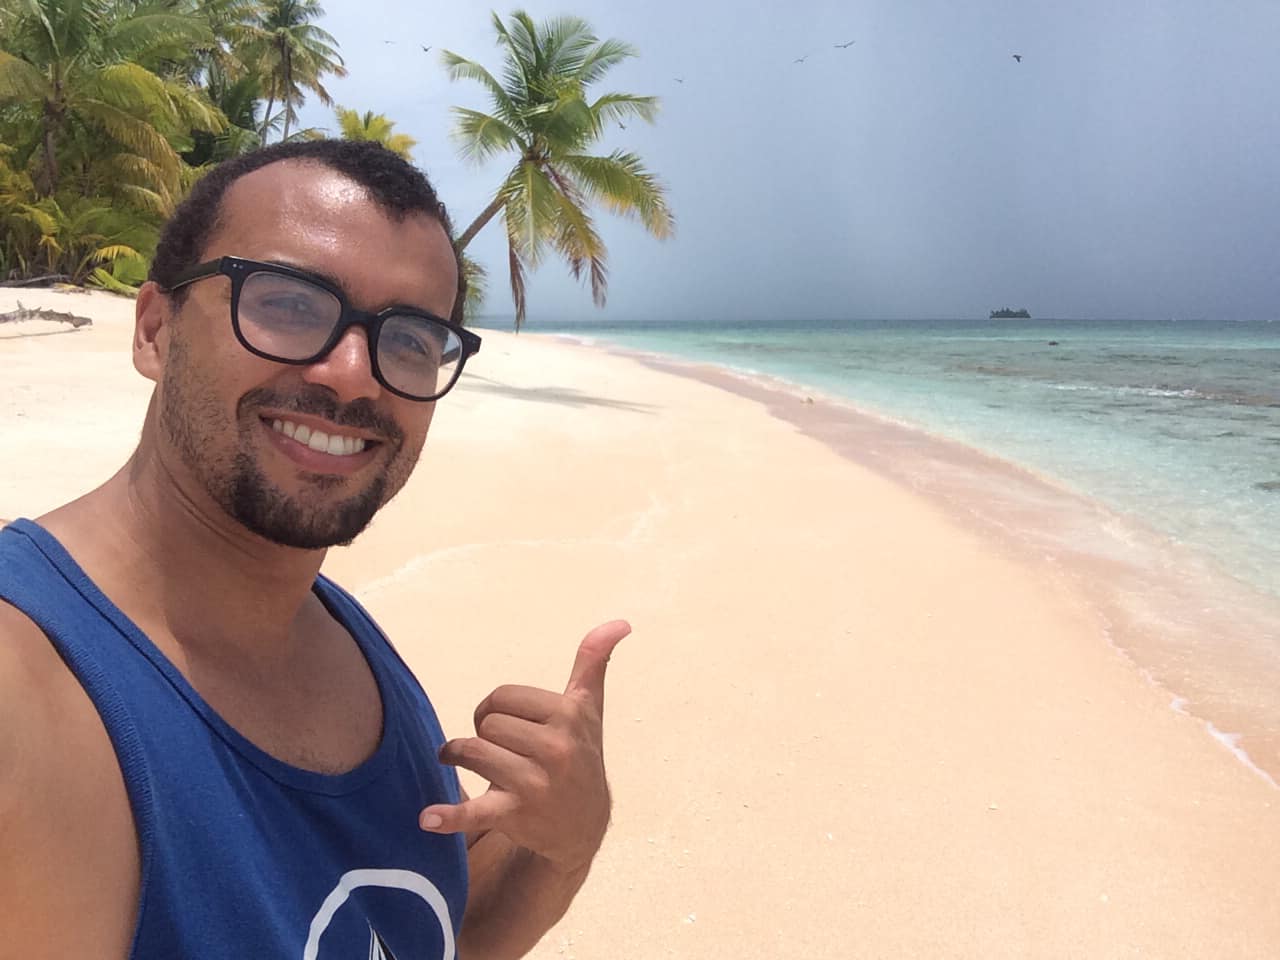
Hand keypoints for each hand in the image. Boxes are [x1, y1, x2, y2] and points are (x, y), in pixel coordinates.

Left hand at [419, 620, 630, 873]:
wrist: (583, 825)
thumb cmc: (580, 755)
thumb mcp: (588, 708)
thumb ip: (594, 662)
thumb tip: (620, 622)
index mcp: (570, 715)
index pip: (502, 697)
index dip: (494, 708)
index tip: (504, 723)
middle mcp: (558, 748)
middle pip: (487, 725)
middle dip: (483, 734)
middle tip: (494, 747)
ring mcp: (537, 783)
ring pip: (474, 754)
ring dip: (458, 757)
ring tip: (458, 762)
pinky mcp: (517, 815)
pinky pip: (476, 812)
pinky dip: (450, 817)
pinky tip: (428, 818)